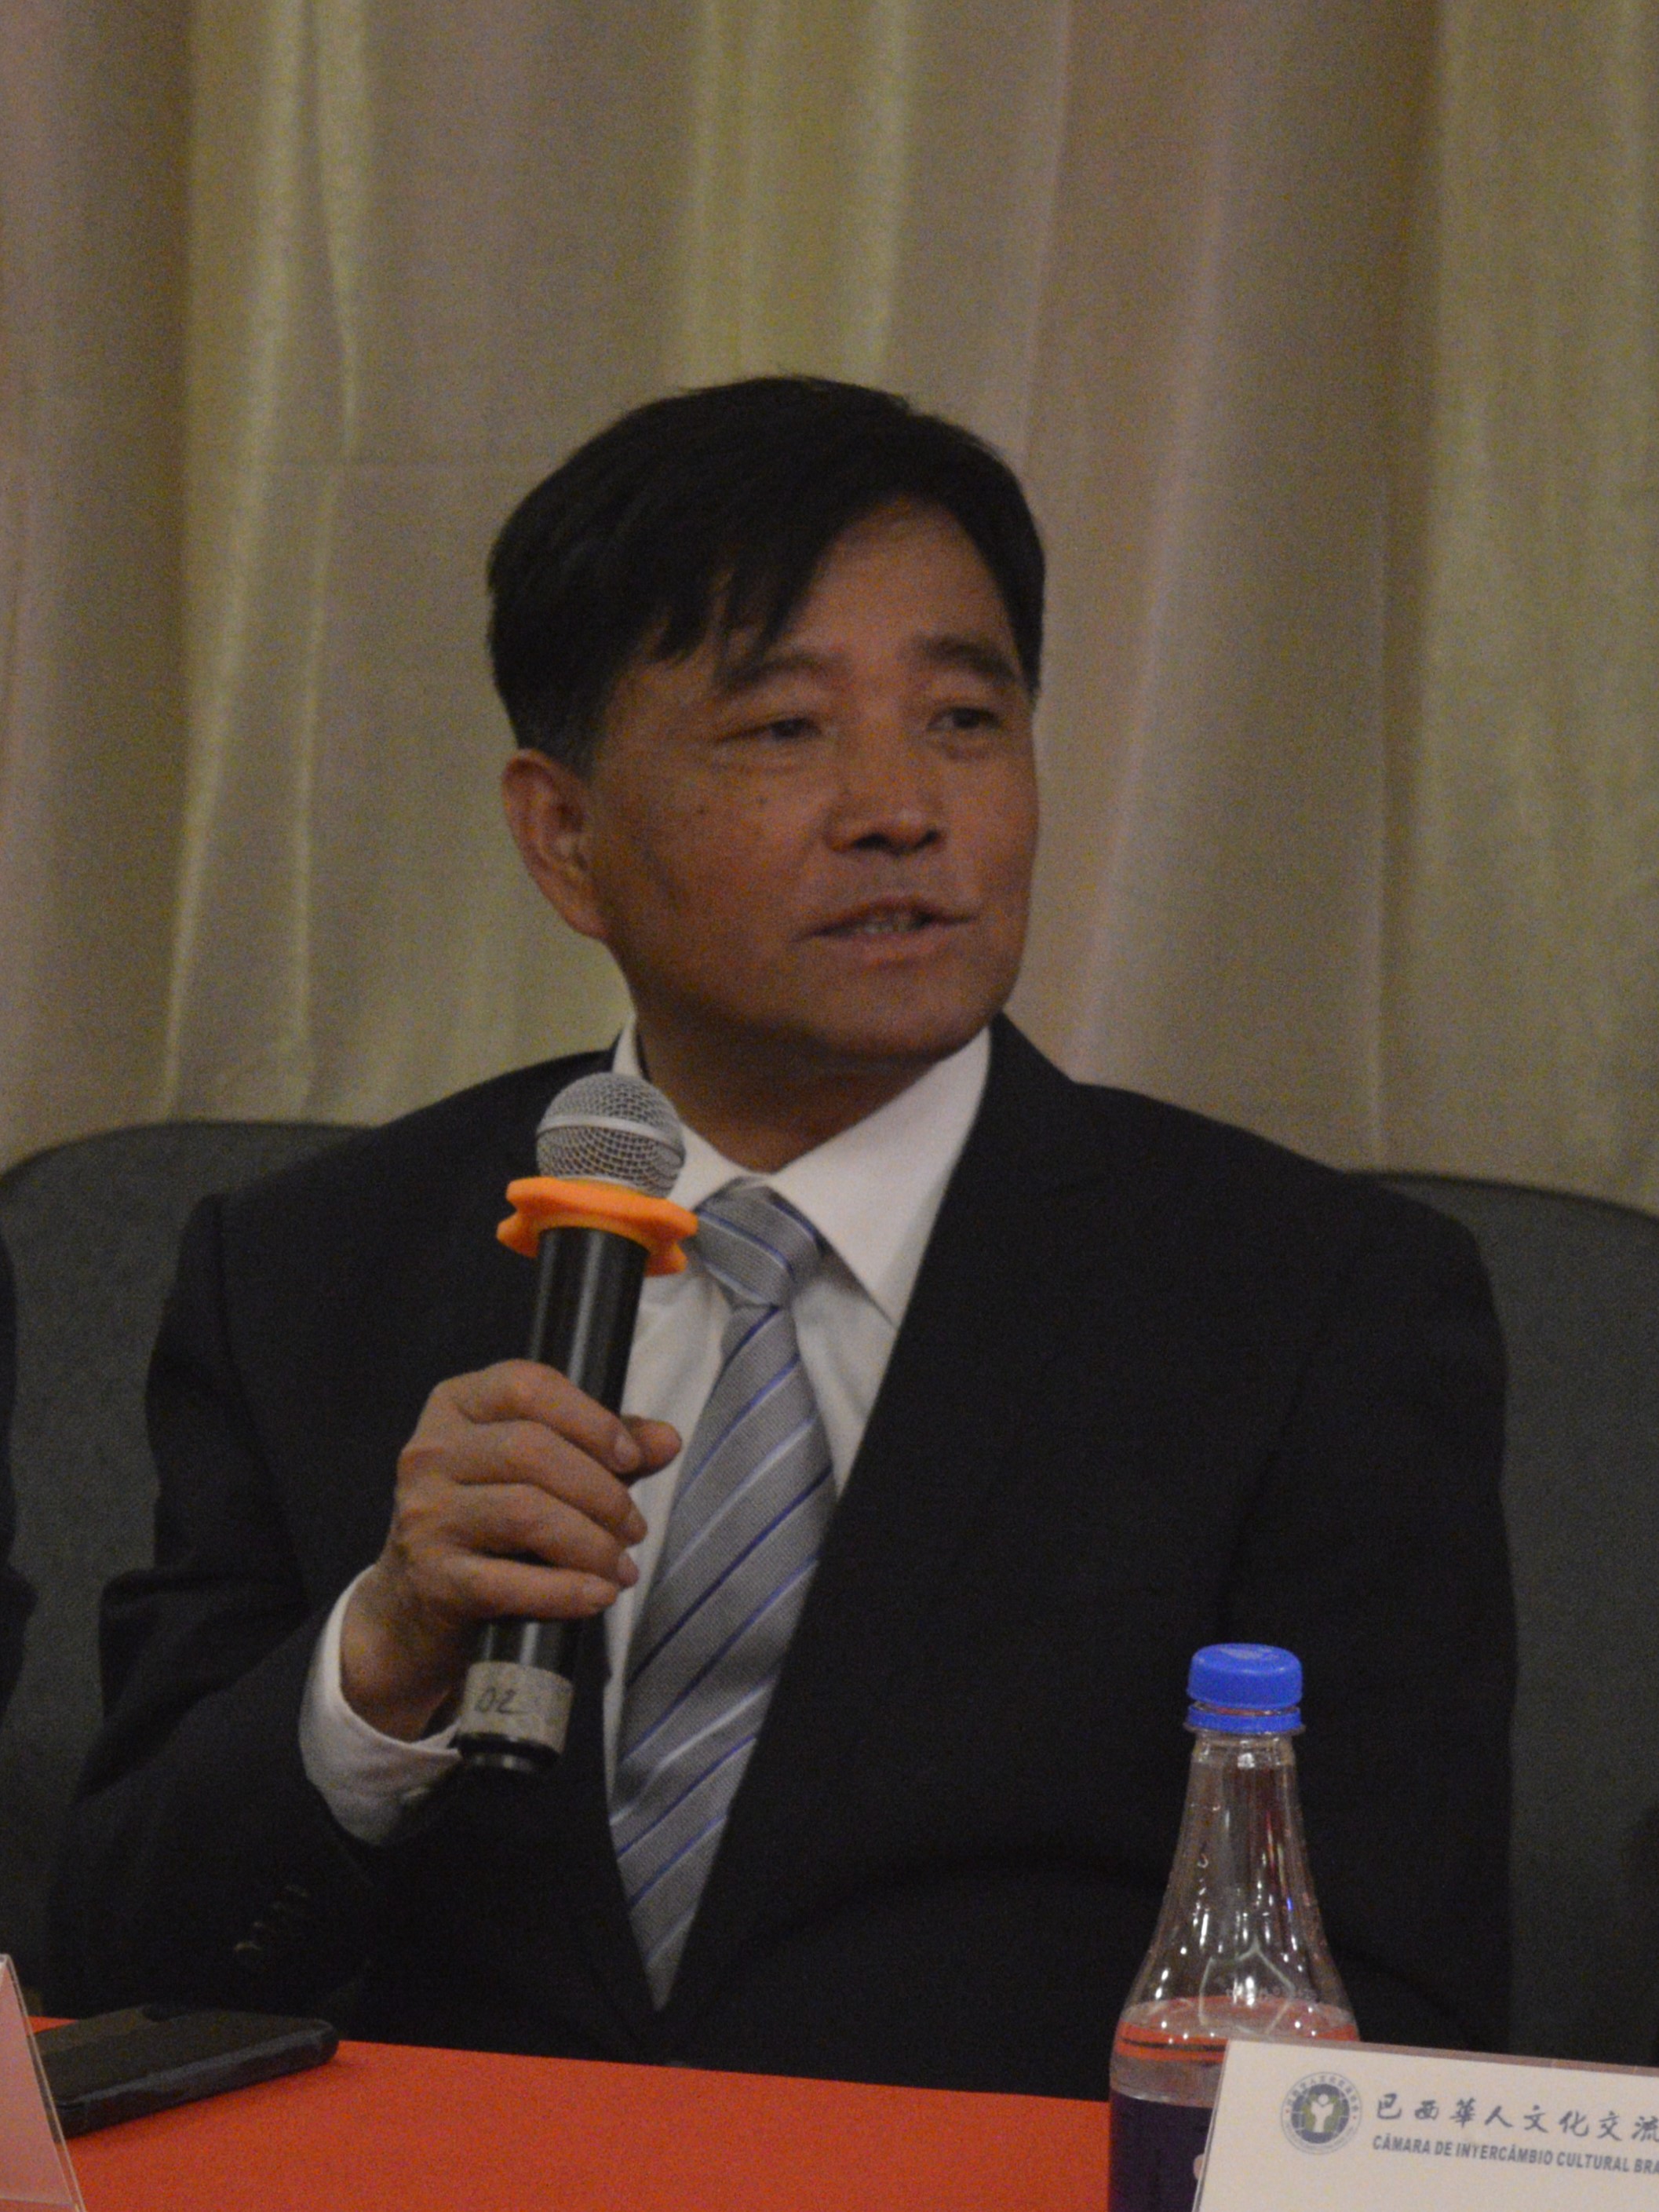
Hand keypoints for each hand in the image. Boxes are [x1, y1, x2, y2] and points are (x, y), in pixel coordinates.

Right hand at [340, 1360, 679, 1740]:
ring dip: (591, 1544)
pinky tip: (599, 1596)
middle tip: (634, 1528)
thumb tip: (667, 1439)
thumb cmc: (490, 1522)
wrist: (414, 1605)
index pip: (527, 1386)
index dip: (590, 1419)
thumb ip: (603, 1450)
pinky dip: (566, 1592)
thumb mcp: (543, 1472)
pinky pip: (509, 1582)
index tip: (633, 1459)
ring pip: (524, 1512)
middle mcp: (430, 1452)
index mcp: (456, 1404)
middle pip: (530, 1450)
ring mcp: (424, 1515)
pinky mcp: (430, 1578)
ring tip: (622, 1567)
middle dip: (600, 1491)